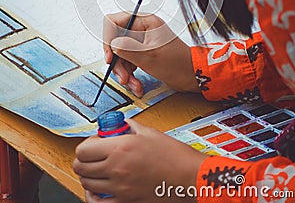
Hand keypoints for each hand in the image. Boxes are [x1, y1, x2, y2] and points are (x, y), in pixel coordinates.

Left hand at [73, 119, 205, 202]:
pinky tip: (98, 189)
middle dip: (83, 159)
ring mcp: (120, 188)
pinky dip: (94, 195)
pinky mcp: (126, 202)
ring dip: (88, 175)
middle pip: (81, 167)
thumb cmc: (174, 156)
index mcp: (121, 147)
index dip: (85, 145)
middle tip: (92, 154)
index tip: (94, 142)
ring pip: (87, 184)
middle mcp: (116, 168)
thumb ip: (131, 127)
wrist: (189, 178)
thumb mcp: (150, 133)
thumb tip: (122, 124)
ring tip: (97, 169)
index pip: (84, 149)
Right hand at [103, 13, 198, 96]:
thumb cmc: (177, 63)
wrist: (192, 76)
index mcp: (145, 22)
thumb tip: (112, 44)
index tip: (110, 57)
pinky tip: (137, 85)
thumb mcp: (149, 57)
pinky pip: (128, 62)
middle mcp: (142, 29)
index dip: (108, 39)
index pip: (114, 22)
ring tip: (133, 84)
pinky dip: (130, 75)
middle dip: (118, 62)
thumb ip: (127, 49)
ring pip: (120, 54)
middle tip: (123, 77)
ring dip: (124, 72)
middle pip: (116, 41)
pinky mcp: (142, 53)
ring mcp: (142, 41)